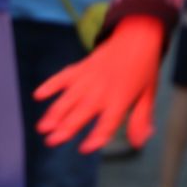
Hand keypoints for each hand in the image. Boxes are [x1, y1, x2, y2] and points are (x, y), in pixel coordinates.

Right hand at [34, 15, 163, 150]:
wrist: (136, 37)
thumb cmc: (143, 70)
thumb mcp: (148, 96)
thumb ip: (141, 119)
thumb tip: (139, 143)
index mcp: (120, 99)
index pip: (107, 123)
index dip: (96, 137)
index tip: (84, 149)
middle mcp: (101, 91)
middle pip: (81, 113)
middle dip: (65, 128)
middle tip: (51, 142)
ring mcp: (88, 78)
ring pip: (68, 99)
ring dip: (54, 113)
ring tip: (42, 127)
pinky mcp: (80, 68)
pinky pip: (62, 77)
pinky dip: (50, 85)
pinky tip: (38, 95)